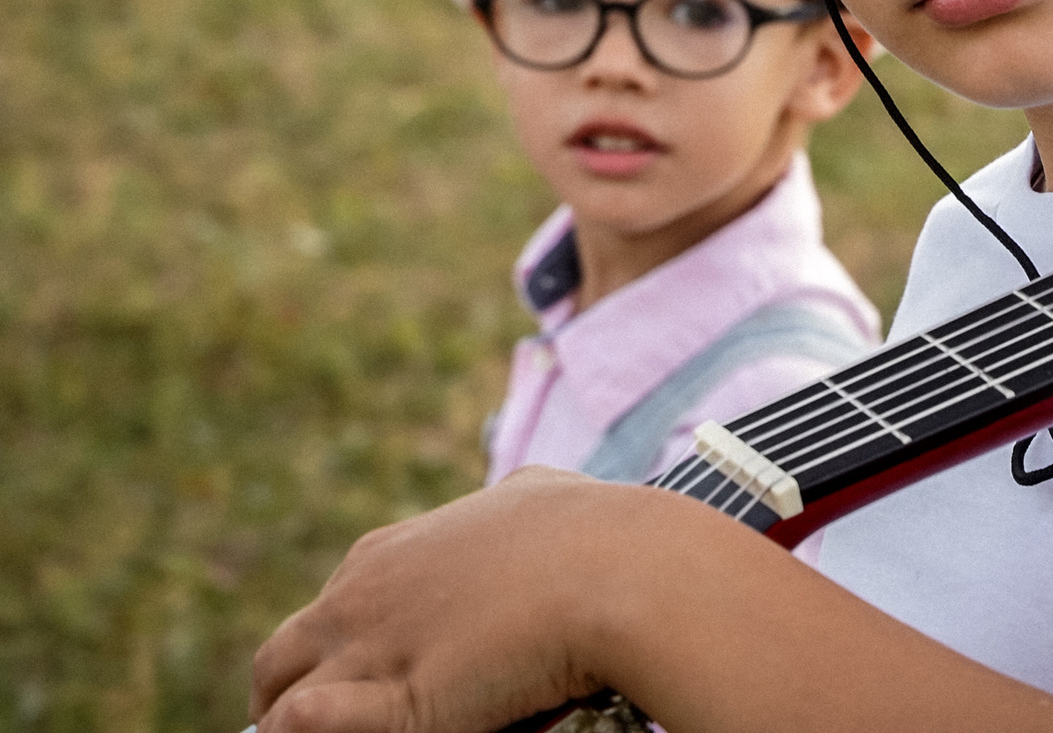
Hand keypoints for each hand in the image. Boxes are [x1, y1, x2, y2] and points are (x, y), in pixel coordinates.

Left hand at [250, 467, 644, 732]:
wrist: (621, 572)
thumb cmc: (594, 531)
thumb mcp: (534, 494)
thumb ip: (508, 502)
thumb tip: (516, 497)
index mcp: (387, 552)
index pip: (327, 613)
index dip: (336, 651)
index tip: (361, 676)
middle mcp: (361, 597)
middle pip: (280, 661)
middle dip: (285, 697)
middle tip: (315, 728)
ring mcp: (370, 651)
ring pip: (279, 704)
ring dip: (288, 724)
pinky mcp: (396, 703)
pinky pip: (304, 723)